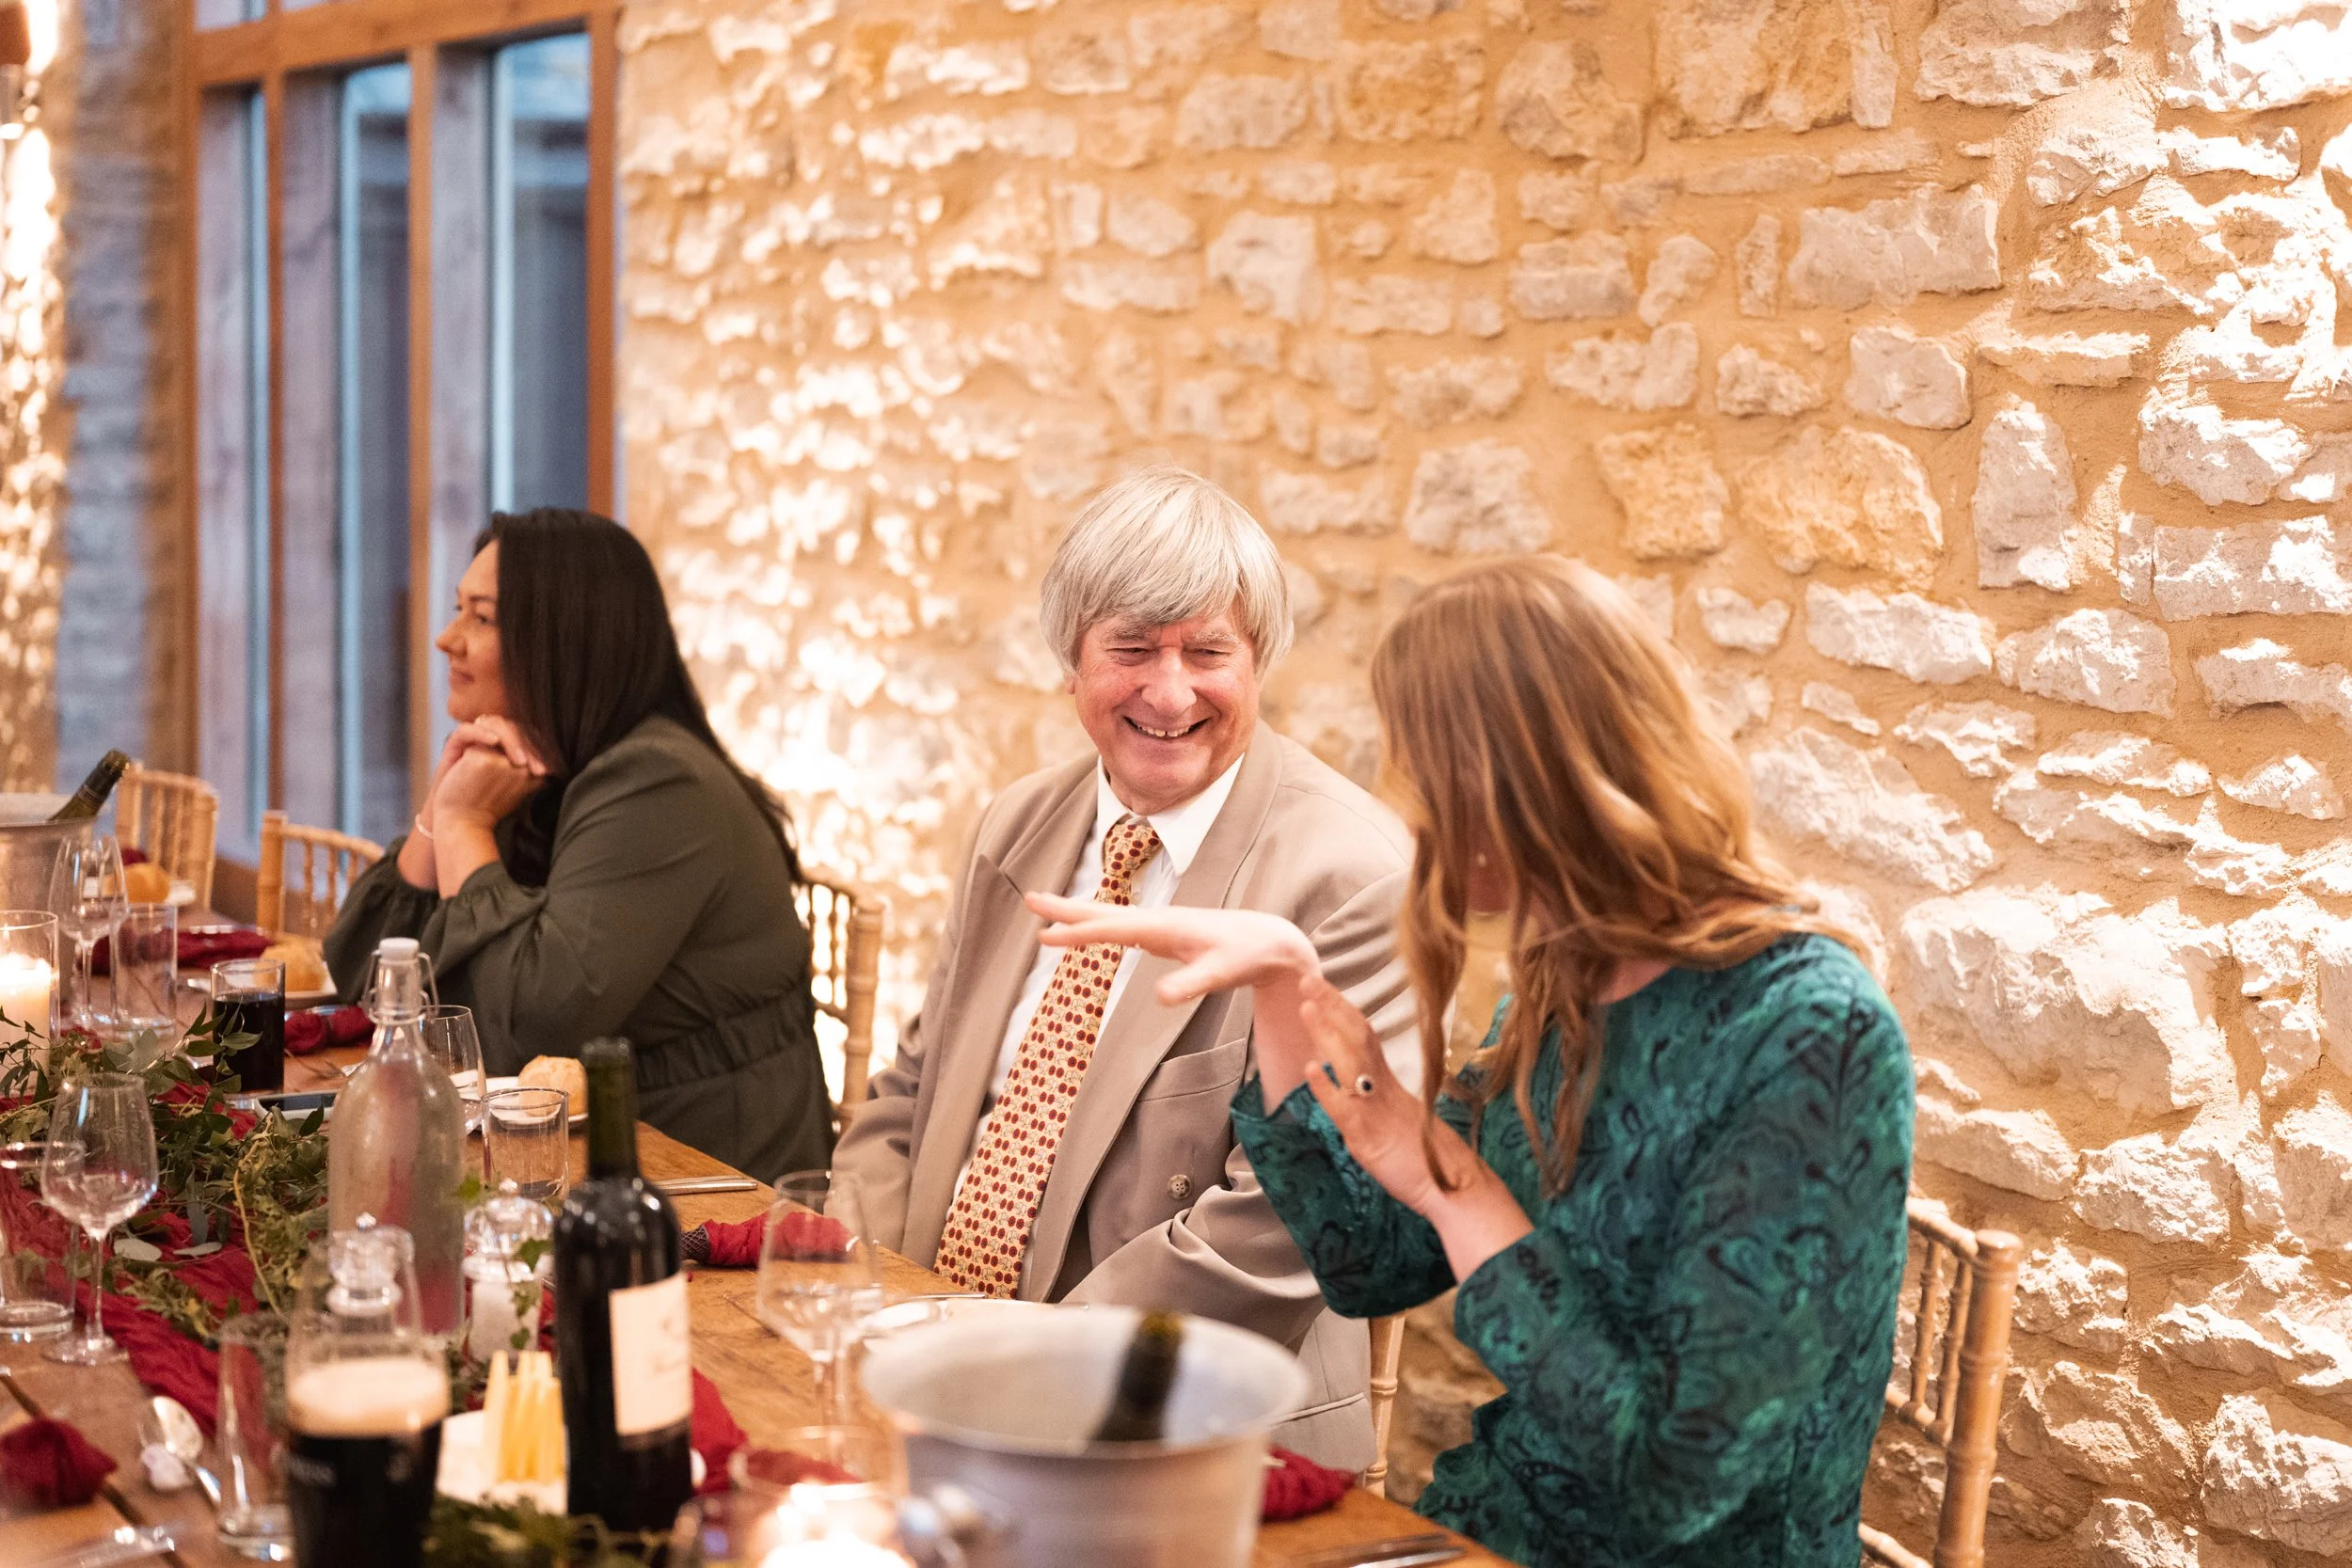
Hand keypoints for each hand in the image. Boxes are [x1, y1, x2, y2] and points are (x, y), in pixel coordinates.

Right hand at [420, 718, 546, 830]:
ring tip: (519, 762)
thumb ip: (531, 777)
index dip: (540, 748)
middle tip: (537, 769)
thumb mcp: (515, 789)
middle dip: (529, 747)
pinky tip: (493, 742)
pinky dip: (480, 733)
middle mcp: (490, 739)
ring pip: (495, 724)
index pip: (527, 734)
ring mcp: (473, 740)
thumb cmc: (488, 803)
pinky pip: (466, 731)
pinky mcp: (454, 745)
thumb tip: (554, 771)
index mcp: (506, 746)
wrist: (457, 818)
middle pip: (514, 728)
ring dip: (511, 741)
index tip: (547, 771)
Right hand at [1026, 895, 1319, 1004]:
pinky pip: (1120, 927)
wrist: (1268, 941)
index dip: (1079, 933)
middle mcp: (1157, 920)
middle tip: (1029, 899)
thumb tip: (1160, 999)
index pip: (1112, 929)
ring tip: (1043, 911)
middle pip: (1103, 913)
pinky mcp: (1162, 934)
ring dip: (1076, 913)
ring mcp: (1158, 925)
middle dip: (1066, 908)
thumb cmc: (1246, 955)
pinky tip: (1087, 930)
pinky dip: (1096, 926)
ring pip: (1109, 917)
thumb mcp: (1220, 975)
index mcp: (1164, 927)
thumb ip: (1191, 984)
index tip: (1045, 935)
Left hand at [1294, 976, 1458, 1214]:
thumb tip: (1349, 1085)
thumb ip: (1375, 1098)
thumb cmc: (1426, 1157)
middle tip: (1307, 979)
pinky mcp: (1368, 1137)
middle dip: (1332, 1006)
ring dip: (1327, 1033)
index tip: (1322, 988)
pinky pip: (1345, 1108)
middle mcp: (1382, 1089)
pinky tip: (1310, 1069)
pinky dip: (1326, 1087)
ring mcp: (1375, 1110)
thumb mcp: (1397, 1120)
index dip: (1343, 1010)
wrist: (1454, 1187)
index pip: (1364, 1035)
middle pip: (1358, 1037)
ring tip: (1306, 1007)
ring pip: (1351, 1063)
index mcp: (1388, 1083)